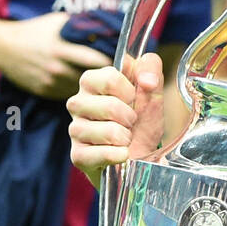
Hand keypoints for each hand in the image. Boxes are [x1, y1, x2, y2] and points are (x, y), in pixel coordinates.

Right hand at [0, 12, 111, 99]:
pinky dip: (79, 92)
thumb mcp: (58, 22)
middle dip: (107, 81)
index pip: (96, 59)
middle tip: (121, 81)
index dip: (113, 64)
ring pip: (82, 90)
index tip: (125, 65)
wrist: (3, 47)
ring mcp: (51, 82)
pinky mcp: (46, 92)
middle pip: (91, 79)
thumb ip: (81, 27)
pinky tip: (86, 89)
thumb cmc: (36, 31)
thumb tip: (109, 29)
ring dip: (94, 89)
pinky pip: (69, 94)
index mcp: (63, 48)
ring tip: (107, 86)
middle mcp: (57, 67)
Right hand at [67, 54, 164, 186]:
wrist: (140, 157)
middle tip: (130, 123)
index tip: (133, 100)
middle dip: (130, 118)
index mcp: (91, 82)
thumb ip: (151, 68)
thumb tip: (147, 80)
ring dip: (126, 138)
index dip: (130, 92)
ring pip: (108, 131)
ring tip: (124, 139)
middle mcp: (77, 103)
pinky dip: (120, 155)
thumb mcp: (152, 91)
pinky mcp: (78, 155)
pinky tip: (120, 154)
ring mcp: (75, 130)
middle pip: (109, 106)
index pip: (110, 78)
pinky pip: (104, 154)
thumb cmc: (141, 121)